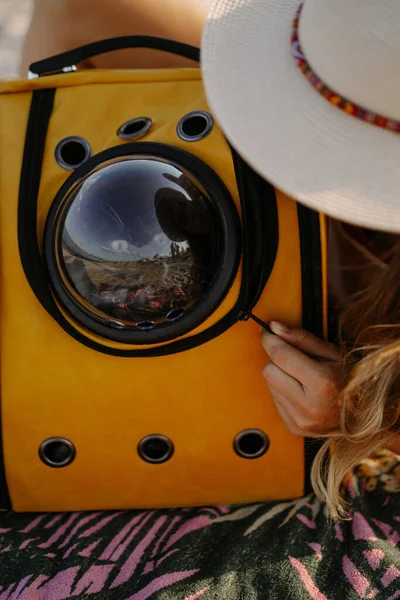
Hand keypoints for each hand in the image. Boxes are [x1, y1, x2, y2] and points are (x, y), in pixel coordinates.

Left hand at [261, 322, 343, 436]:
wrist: (362, 414)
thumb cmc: (349, 379)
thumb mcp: (331, 353)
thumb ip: (301, 338)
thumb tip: (275, 328)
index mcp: (322, 384)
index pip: (281, 356)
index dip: (270, 340)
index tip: (267, 332)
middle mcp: (309, 406)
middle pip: (270, 371)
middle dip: (277, 359)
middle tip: (293, 357)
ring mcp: (300, 420)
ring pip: (270, 385)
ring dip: (280, 375)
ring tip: (301, 377)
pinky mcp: (293, 427)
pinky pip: (275, 400)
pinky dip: (283, 391)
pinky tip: (300, 391)